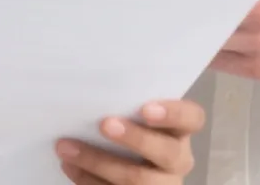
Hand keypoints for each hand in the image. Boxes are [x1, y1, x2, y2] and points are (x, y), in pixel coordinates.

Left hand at [55, 98, 203, 182]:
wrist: (130, 165)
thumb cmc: (129, 125)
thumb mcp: (135, 115)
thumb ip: (128, 103)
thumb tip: (93, 84)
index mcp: (180, 131)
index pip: (192, 118)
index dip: (173, 114)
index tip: (145, 108)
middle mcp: (177, 159)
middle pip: (166, 152)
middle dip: (134, 138)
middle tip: (104, 124)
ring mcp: (162, 184)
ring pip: (137, 179)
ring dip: (97, 162)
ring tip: (67, 148)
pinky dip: (89, 180)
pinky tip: (70, 166)